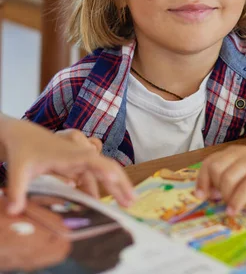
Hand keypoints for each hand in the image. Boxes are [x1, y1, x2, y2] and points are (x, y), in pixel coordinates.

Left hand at [0, 117, 133, 214]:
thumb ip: (17, 191)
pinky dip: (97, 188)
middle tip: (131, 201)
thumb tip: (13, 211)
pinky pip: (90, 177)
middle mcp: (78, 154)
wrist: (21, 135)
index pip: (90, 160)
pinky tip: (99, 203)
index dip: (104, 169)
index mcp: (68, 154)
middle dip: (120, 182)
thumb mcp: (18, 170)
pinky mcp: (75, 164)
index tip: (115, 179)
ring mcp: (78, 159)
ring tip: (126, 203)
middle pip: (104, 166)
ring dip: (114, 186)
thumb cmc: (22, 149)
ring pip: (100, 173)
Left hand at [195, 146, 245, 214]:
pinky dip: (237, 201)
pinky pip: (245, 187)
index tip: (200, 196)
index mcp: (234, 152)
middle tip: (220, 201)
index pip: (209, 162)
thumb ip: (228, 178)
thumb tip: (209, 194)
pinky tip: (234, 211)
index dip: (202, 180)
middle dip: (215, 188)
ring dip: (226, 197)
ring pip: (228, 178)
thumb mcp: (244, 174)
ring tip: (230, 207)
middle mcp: (241, 153)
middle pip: (216, 170)